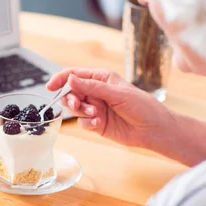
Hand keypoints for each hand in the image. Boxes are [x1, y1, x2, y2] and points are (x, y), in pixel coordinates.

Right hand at [46, 69, 176, 150]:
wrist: (154, 130)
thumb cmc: (141, 106)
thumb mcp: (117, 93)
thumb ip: (92, 87)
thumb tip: (70, 79)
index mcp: (101, 78)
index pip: (75, 75)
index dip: (61, 79)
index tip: (50, 86)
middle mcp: (96, 92)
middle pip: (71, 92)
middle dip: (70, 99)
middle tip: (75, 105)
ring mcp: (95, 108)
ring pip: (75, 108)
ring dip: (81, 111)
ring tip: (94, 114)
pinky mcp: (96, 123)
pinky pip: (82, 122)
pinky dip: (87, 123)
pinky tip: (99, 124)